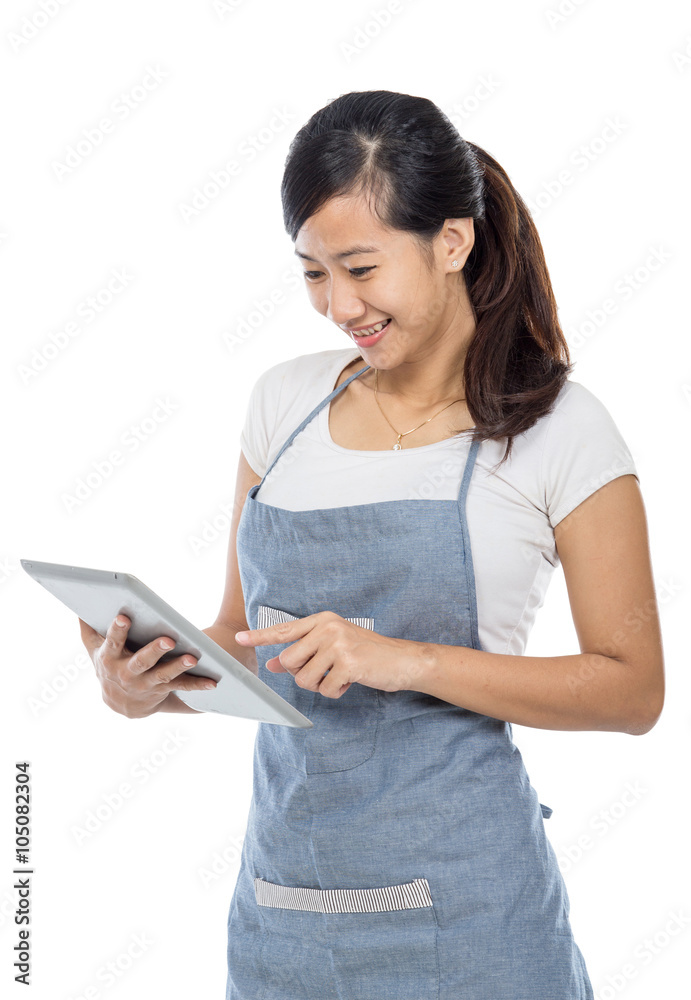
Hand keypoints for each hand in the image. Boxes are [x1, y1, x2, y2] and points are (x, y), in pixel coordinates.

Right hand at [79, 614, 216, 718]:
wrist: (119, 703)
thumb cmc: (108, 664)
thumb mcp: (94, 648)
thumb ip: (88, 628)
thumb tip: (80, 606)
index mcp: (110, 658)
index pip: (113, 642)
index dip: (118, 631)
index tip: (124, 617)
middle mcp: (127, 673)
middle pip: (141, 660)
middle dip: (155, 650)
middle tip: (169, 639)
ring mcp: (146, 683)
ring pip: (163, 675)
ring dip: (178, 667)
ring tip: (193, 658)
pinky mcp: (163, 690)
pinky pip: (182, 688)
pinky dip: (197, 685)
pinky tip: (213, 682)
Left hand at [234, 611, 428, 699]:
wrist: (402, 659)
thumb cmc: (366, 653)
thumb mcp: (333, 646)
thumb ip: (304, 652)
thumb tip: (272, 663)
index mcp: (323, 620)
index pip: (284, 630)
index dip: (260, 636)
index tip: (240, 638)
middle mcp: (328, 628)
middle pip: (288, 660)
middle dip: (301, 674)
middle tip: (323, 672)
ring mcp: (338, 644)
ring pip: (304, 678)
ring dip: (319, 686)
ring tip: (338, 675)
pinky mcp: (348, 663)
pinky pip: (325, 689)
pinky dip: (336, 692)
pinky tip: (350, 681)